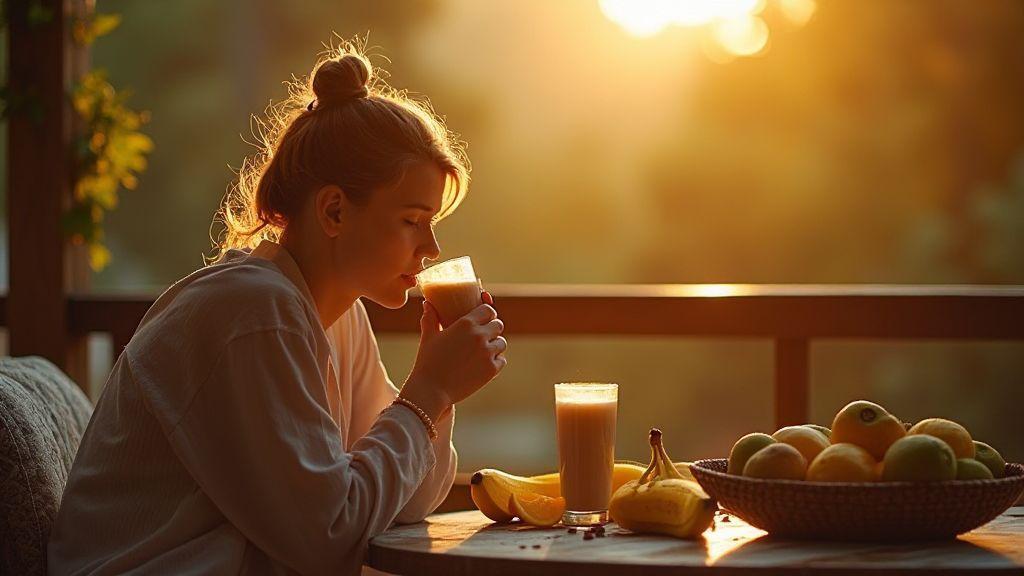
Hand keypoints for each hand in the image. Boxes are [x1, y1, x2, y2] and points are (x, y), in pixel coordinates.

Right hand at [401, 293, 506, 421]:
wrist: (431, 390)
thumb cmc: (428, 362)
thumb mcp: (429, 337)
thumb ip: (431, 318)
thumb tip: (427, 303)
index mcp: (466, 323)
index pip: (488, 310)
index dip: (487, 314)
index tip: (485, 319)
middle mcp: (479, 335)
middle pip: (498, 325)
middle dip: (492, 329)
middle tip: (485, 336)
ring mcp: (487, 353)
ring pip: (502, 343)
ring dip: (495, 345)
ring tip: (485, 351)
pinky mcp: (491, 369)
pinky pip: (502, 360)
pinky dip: (496, 361)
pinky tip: (485, 364)